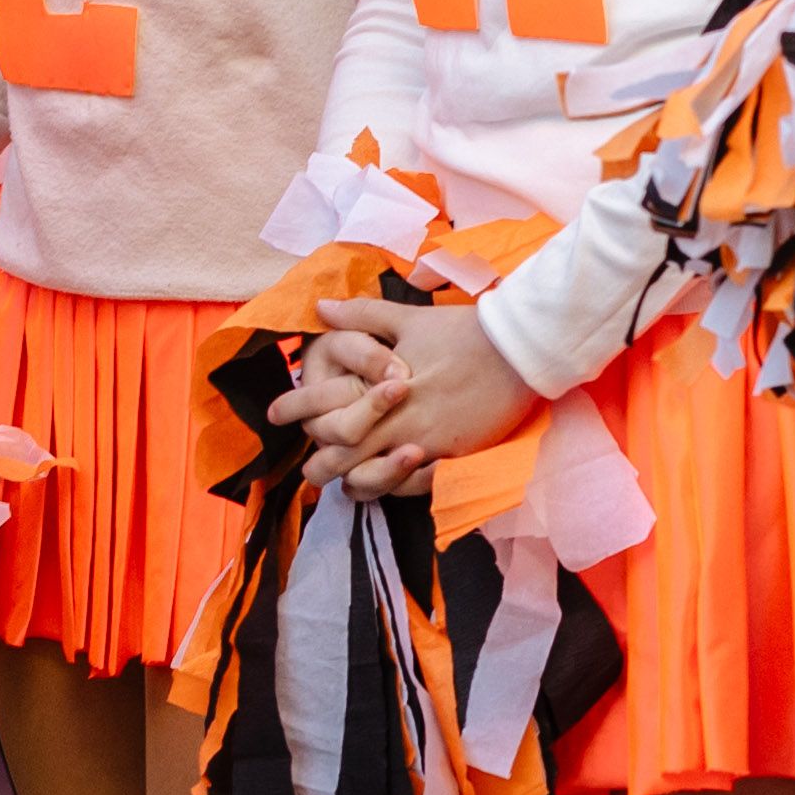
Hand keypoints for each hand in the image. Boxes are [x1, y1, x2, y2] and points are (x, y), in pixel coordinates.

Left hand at [281, 292, 536, 495]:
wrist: (520, 353)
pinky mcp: (452, 460)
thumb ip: (362, 317)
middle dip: (317, 465)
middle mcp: (398, 424)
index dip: (296, 412)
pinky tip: (385, 484)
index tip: (274, 412)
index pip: (327, 412)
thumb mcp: (409, 319)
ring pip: (371, 483)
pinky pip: (411, 488)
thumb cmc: (464, 333)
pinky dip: (393, 487)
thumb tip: (321, 307)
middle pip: (341, 460)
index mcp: (382, 390)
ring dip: (352, 483)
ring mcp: (425, 446)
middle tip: (304, 467)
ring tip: (340, 483)